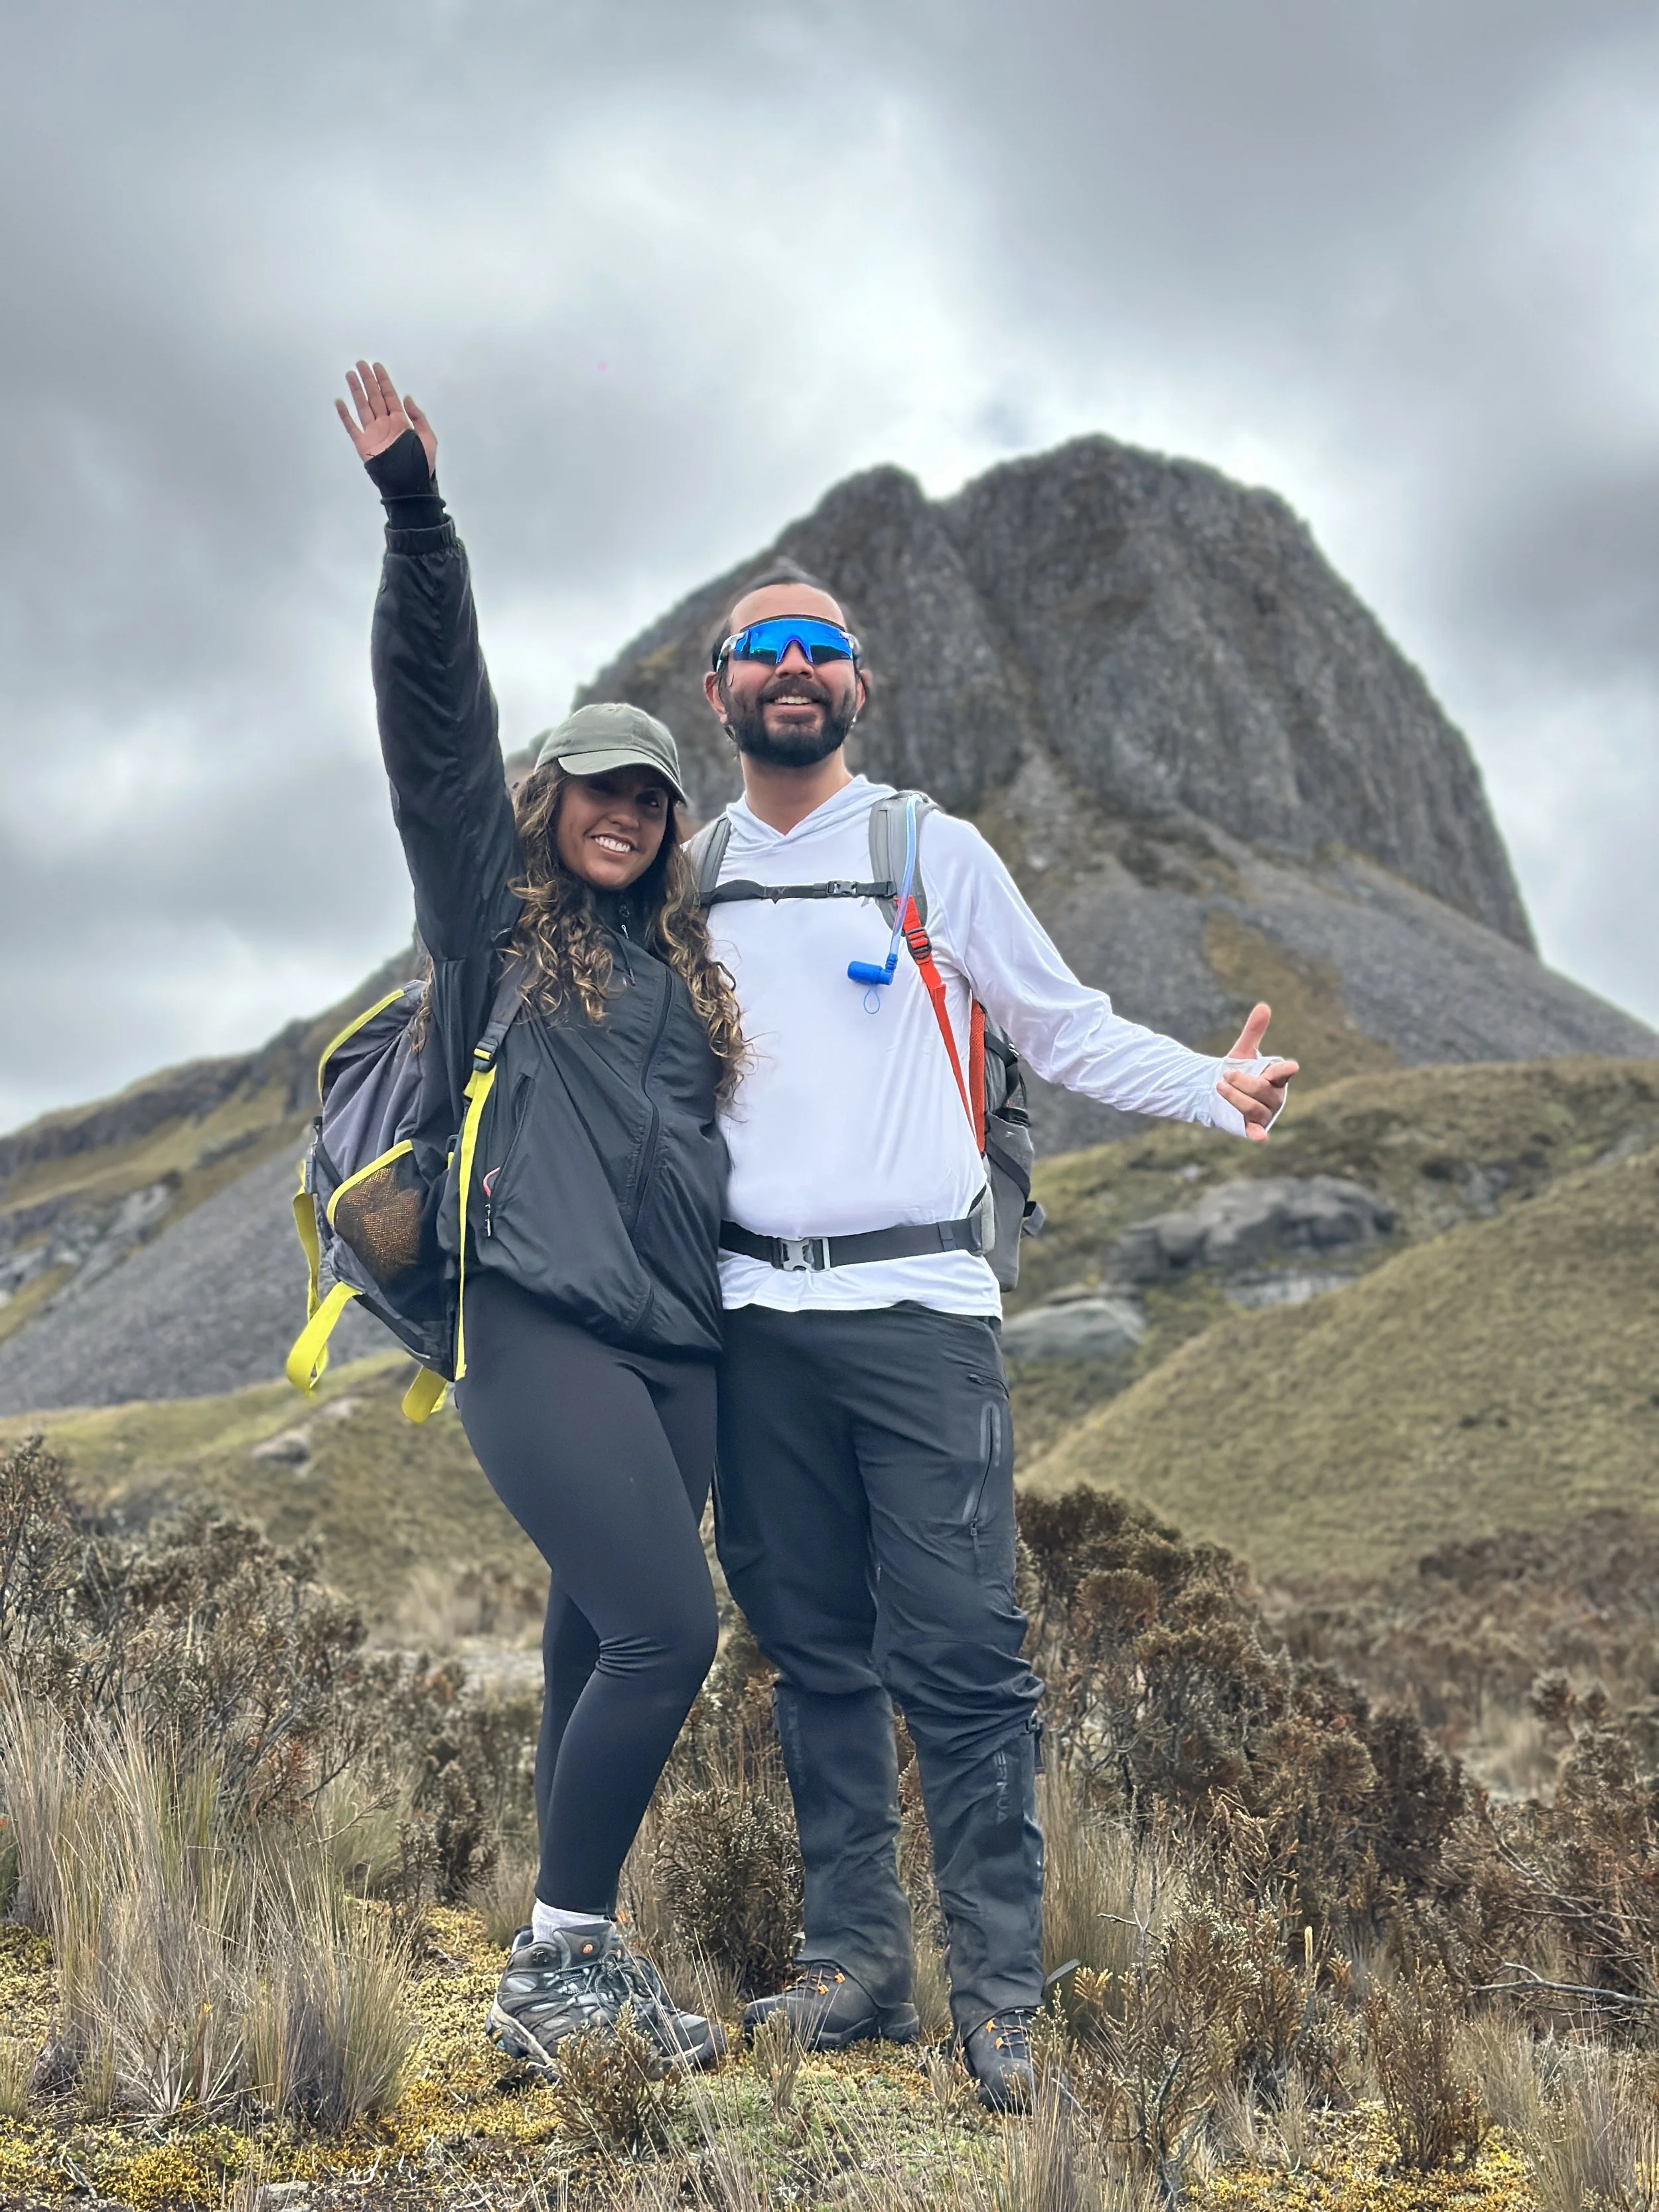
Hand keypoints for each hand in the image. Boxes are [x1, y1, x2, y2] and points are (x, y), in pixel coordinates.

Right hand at [334, 359, 436, 473]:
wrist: (409, 487)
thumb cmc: (421, 466)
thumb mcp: (428, 439)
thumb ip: (419, 418)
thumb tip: (407, 398)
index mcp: (401, 422)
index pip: (390, 396)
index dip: (383, 381)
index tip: (377, 367)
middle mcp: (385, 424)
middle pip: (375, 397)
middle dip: (368, 380)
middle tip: (361, 364)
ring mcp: (373, 433)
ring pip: (362, 407)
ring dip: (356, 391)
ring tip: (350, 374)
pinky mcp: (362, 444)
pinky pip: (351, 427)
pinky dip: (345, 415)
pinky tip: (340, 401)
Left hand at [1216, 1002, 1297, 1142]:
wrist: (1220, 1093)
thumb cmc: (1239, 1071)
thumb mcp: (1243, 1052)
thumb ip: (1253, 1032)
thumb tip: (1263, 1006)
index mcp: (1276, 1077)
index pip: (1283, 1073)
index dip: (1284, 1069)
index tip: (1290, 1066)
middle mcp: (1274, 1096)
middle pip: (1261, 1090)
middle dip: (1241, 1082)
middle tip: (1225, 1075)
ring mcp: (1265, 1113)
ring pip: (1254, 1107)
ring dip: (1236, 1098)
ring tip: (1219, 1087)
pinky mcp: (1253, 1127)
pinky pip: (1258, 1132)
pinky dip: (1259, 1135)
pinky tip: (1258, 1137)